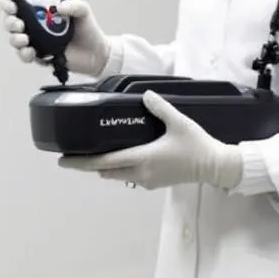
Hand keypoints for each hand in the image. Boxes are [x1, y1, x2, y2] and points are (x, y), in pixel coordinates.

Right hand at [0, 0, 113, 77]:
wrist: (96, 54)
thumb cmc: (87, 30)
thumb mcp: (83, 11)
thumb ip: (74, 5)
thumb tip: (59, 7)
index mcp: (41, 8)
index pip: (18, 0)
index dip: (8, 0)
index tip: (10, 2)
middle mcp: (34, 23)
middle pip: (10, 19)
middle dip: (8, 20)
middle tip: (18, 22)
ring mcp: (34, 39)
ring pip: (13, 37)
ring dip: (14, 37)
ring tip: (25, 38)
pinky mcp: (38, 55)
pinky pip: (23, 54)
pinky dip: (24, 53)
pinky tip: (31, 51)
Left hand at [57, 90, 242, 190]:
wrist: (215, 167)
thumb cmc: (198, 145)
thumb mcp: (179, 122)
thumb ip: (160, 107)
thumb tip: (146, 94)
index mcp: (142, 158)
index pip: (103, 162)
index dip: (80, 162)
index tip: (63, 161)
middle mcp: (140, 173)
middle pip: (104, 171)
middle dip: (87, 165)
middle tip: (71, 156)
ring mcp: (146, 180)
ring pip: (115, 176)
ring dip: (103, 167)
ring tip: (91, 154)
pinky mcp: (153, 182)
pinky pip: (128, 177)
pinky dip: (117, 168)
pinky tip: (117, 157)